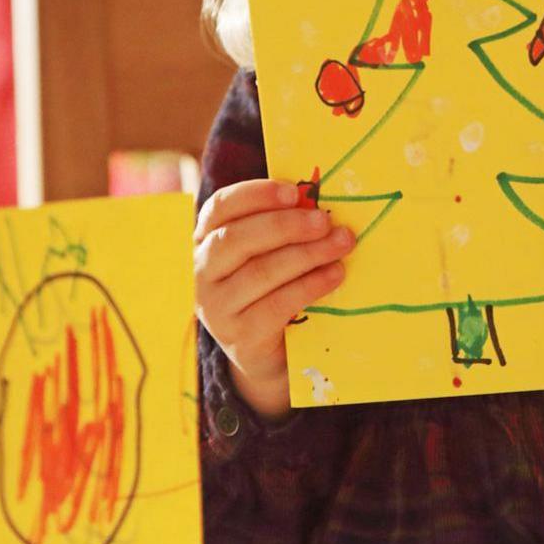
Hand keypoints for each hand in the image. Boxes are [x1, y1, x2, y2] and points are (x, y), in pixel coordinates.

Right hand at [194, 180, 354, 420]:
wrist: (268, 351)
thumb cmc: (272, 287)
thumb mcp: (271, 253)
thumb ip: (285, 227)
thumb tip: (319, 201)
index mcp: (207, 239)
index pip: (220, 207)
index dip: (255, 195)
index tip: (294, 191)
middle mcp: (202, 272)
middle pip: (237, 239)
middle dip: (286, 225)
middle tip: (325, 221)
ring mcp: (216, 307)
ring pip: (259, 272)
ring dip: (306, 254)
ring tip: (341, 244)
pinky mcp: (239, 336)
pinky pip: (276, 305)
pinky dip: (309, 286)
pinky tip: (335, 275)